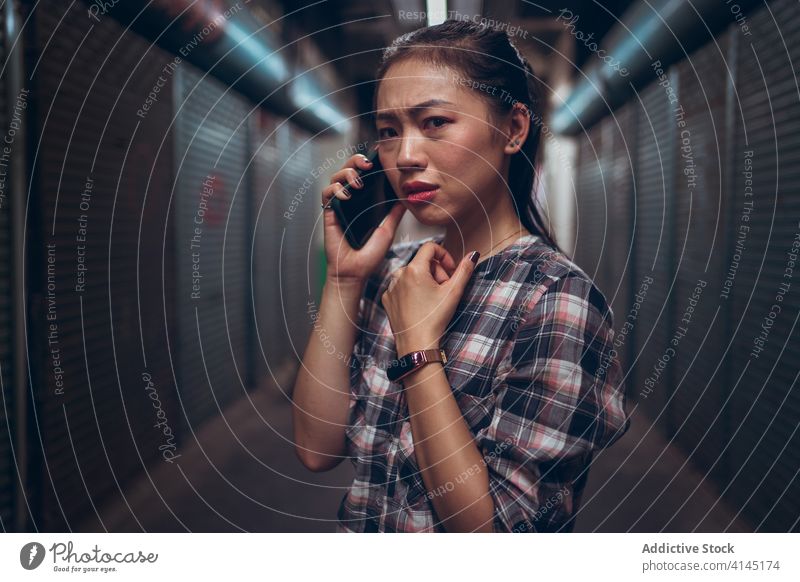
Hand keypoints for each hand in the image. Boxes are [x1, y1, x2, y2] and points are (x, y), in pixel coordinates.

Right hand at [321, 150, 406, 282]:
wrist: (355, 272)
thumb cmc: (370, 255)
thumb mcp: (388, 230)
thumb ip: (395, 213)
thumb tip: (407, 199)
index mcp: (365, 202)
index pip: (364, 175)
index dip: (367, 162)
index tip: (376, 156)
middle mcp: (351, 201)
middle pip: (348, 169)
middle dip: (355, 161)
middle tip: (367, 165)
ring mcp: (339, 206)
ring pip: (335, 177)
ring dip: (346, 174)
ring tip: (358, 184)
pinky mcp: (329, 213)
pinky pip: (326, 193)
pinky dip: (335, 190)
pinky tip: (346, 197)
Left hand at [381, 242, 478, 353]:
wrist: (416, 344)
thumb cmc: (434, 319)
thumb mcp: (454, 292)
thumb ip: (464, 270)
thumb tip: (473, 255)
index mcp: (414, 269)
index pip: (430, 247)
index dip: (444, 255)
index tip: (450, 270)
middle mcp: (398, 274)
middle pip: (422, 262)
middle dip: (436, 272)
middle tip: (444, 290)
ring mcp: (391, 287)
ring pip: (412, 274)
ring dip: (424, 281)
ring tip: (432, 299)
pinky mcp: (387, 298)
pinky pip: (401, 286)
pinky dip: (412, 291)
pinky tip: (419, 305)